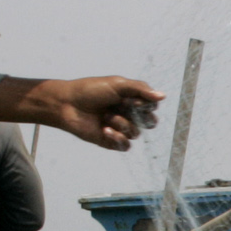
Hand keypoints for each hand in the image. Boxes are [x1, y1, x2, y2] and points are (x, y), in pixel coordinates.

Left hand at [0, 75, 163, 152]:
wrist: (67, 104)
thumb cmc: (90, 90)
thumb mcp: (117, 84)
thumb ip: (141, 89)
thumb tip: (163, 96)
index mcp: (132, 100)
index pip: (152, 106)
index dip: (145, 104)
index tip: (130, 98)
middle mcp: (129, 114)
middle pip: (150, 122)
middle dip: (138, 116)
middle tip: (123, 107)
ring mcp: (120, 128)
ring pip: (136, 133)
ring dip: (122, 123)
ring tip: (105, 116)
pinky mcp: (111, 142)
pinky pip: (126, 145)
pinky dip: (118, 138)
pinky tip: (105, 130)